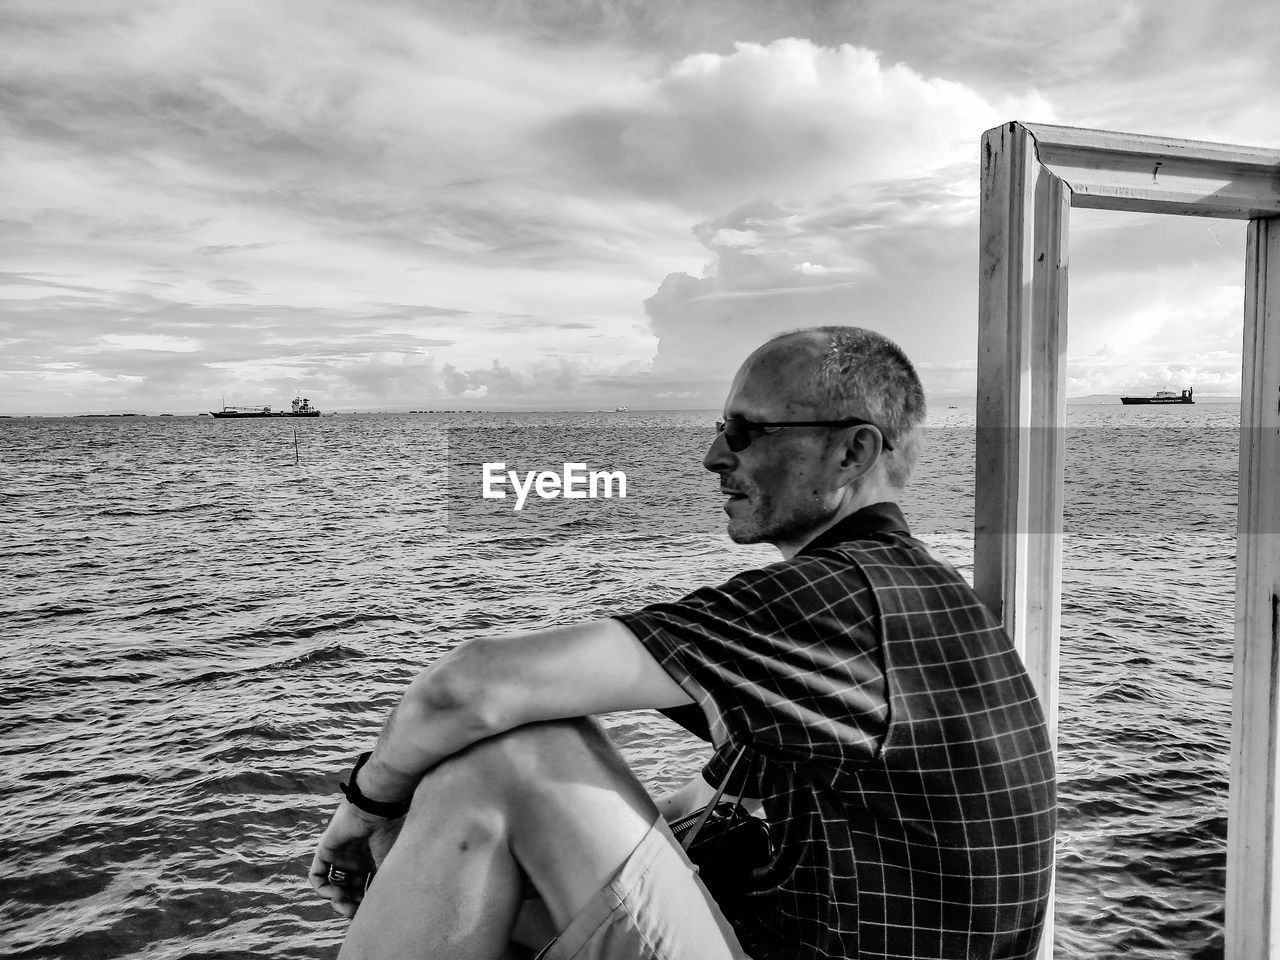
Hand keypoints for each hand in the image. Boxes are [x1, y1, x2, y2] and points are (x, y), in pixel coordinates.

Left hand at [308, 799, 395, 917]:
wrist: (377, 810)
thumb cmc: (390, 835)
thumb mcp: (390, 867)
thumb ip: (382, 889)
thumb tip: (381, 915)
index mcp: (374, 862)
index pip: (365, 891)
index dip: (365, 906)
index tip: (370, 914)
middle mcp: (357, 861)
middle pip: (349, 892)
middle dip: (351, 907)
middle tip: (354, 914)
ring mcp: (340, 857)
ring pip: (333, 888)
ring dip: (337, 902)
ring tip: (344, 902)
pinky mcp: (325, 852)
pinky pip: (317, 877)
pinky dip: (324, 890)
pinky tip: (336, 892)